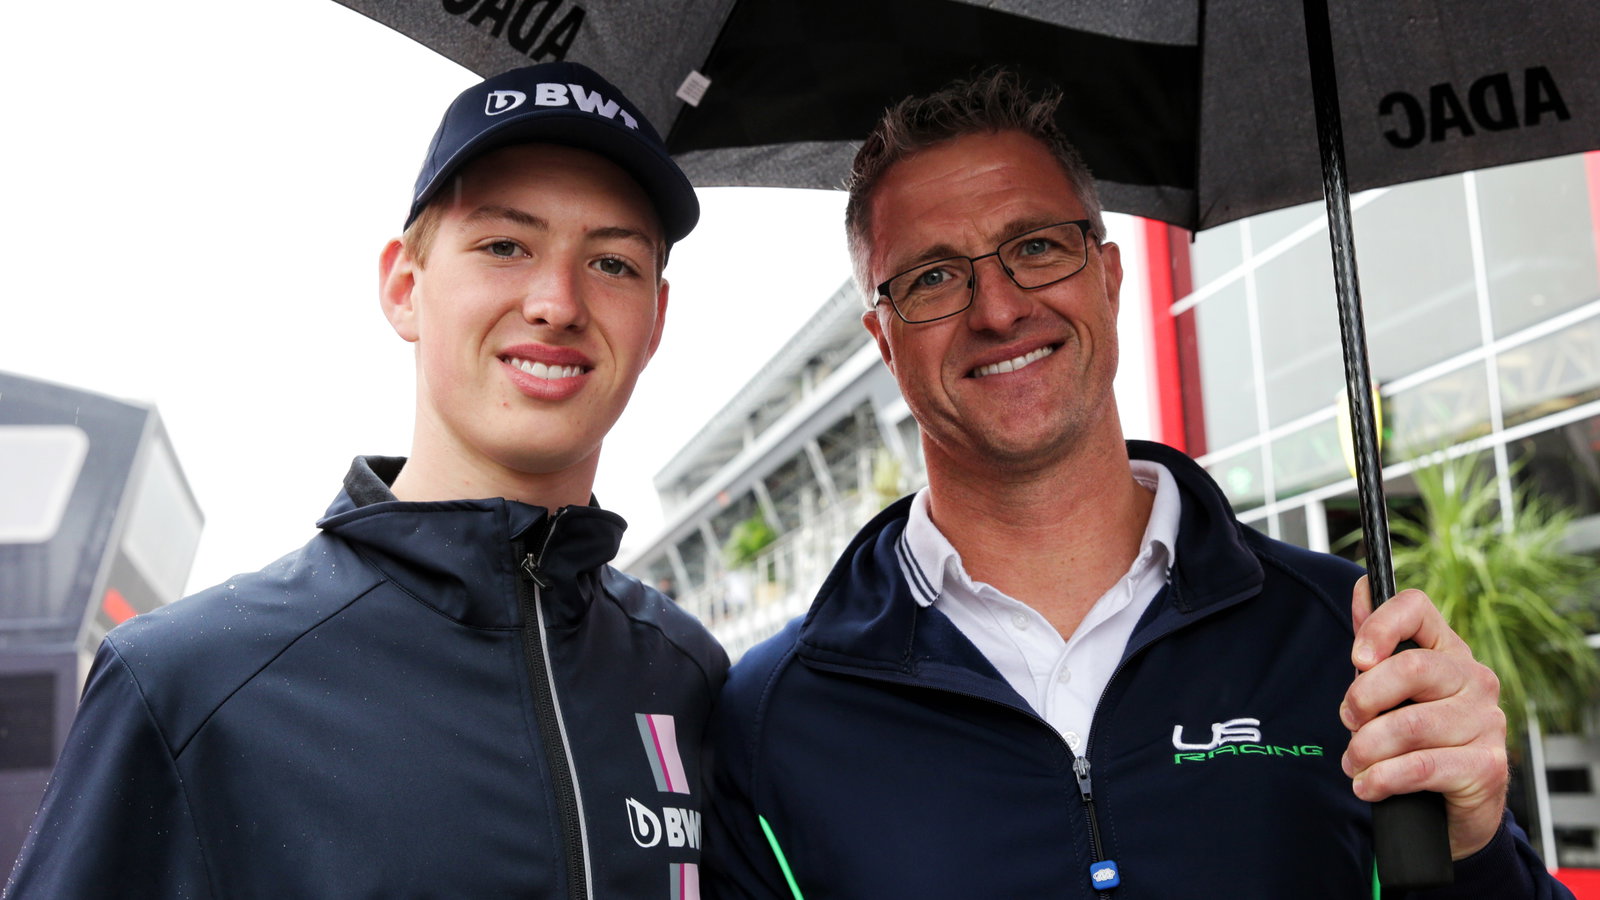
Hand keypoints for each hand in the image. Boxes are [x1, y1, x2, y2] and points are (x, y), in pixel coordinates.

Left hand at [1341, 577, 1508, 858]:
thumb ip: (1374, 644)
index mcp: (1447, 651)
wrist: (1454, 808)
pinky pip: (1421, 767)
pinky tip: (1369, 785)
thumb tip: (1362, 589)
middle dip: (1364, 698)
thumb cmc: (1419, 740)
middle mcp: (1474, 679)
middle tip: (1349, 722)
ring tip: (1354, 765)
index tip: (1356, 658)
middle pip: (1411, 668)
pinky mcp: (1487, 766)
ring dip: (1366, 749)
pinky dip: (1383, 778)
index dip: (1380, 625)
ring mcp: (1487, 722)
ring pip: (1411, 725)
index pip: (1417, 608)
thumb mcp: (1391, 691)